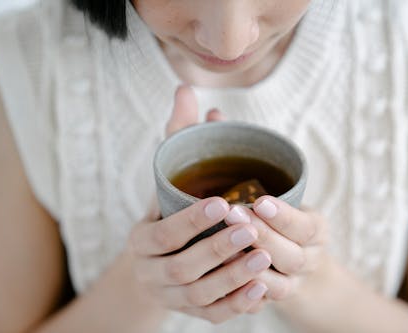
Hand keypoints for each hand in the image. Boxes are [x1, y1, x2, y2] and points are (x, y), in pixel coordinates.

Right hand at [126, 85, 270, 323]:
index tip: (222, 202)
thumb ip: (179, 137)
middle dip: (216, 249)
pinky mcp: (191, 312)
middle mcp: (150, 271)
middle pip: (181, 268)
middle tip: (250, 228)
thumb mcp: (170, 178)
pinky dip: (236, 304)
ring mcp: (170, 296)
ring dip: (232, 277)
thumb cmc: (169, 213)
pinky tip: (262, 288)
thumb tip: (186, 89)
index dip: (190, 220)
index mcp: (142, 239)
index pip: (162, 233)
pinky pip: (212, 315)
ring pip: (199, 295)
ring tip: (265, 258)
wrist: (158, 262)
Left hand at [224, 196, 324, 310]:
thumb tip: (238, 190)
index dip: (283, 217)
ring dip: (249, 268)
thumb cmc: (281, 223)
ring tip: (224, 249)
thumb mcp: (287, 206)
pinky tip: (220, 278)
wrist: (292, 263)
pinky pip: (259, 305)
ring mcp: (292, 286)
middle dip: (263, 237)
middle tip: (233, 215)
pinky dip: (241, 295)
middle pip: (292, 258)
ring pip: (278, 286)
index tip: (260, 202)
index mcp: (316, 234)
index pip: (305, 228)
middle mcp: (309, 263)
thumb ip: (270, 203)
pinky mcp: (271, 303)